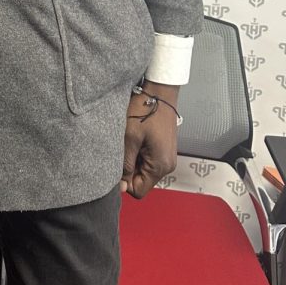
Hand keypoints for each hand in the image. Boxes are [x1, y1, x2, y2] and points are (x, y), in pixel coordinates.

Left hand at [121, 81, 179, 199]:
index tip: (118, 165)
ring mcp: (167, 157)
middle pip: (142, 181)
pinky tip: (136, 139)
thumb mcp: (130, 138)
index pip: (139, 191)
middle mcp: (167, 165)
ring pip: (144, 170)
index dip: (125, 182)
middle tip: (124, 149)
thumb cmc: (145, 110)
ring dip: (133, 160)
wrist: (159, 93)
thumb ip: (125, 164)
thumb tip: (121, 186)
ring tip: (130, 142)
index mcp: (160, 166)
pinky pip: (149, 160)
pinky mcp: (164, 150)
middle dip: (129, 169)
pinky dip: (139, 153)